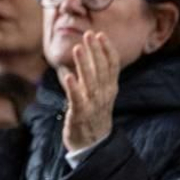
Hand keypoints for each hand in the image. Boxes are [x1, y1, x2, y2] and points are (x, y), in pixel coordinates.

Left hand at [61, 30, 118, 151]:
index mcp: (110, 88)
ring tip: (78, 48)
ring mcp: (93, 104)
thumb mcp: (98, 95)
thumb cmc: (93, 116)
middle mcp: (104, 95)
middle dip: (95, 51)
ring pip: (90, 81)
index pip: (112, 66)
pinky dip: (73, 87)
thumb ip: (93, 78)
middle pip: (101, 70)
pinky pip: (77, 99)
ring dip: (84, 64)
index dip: (107, 50)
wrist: (94, 145)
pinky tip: (67, 75)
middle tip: (89, 34)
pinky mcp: (80, 114)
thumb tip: (79, 60)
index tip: (100, 35)